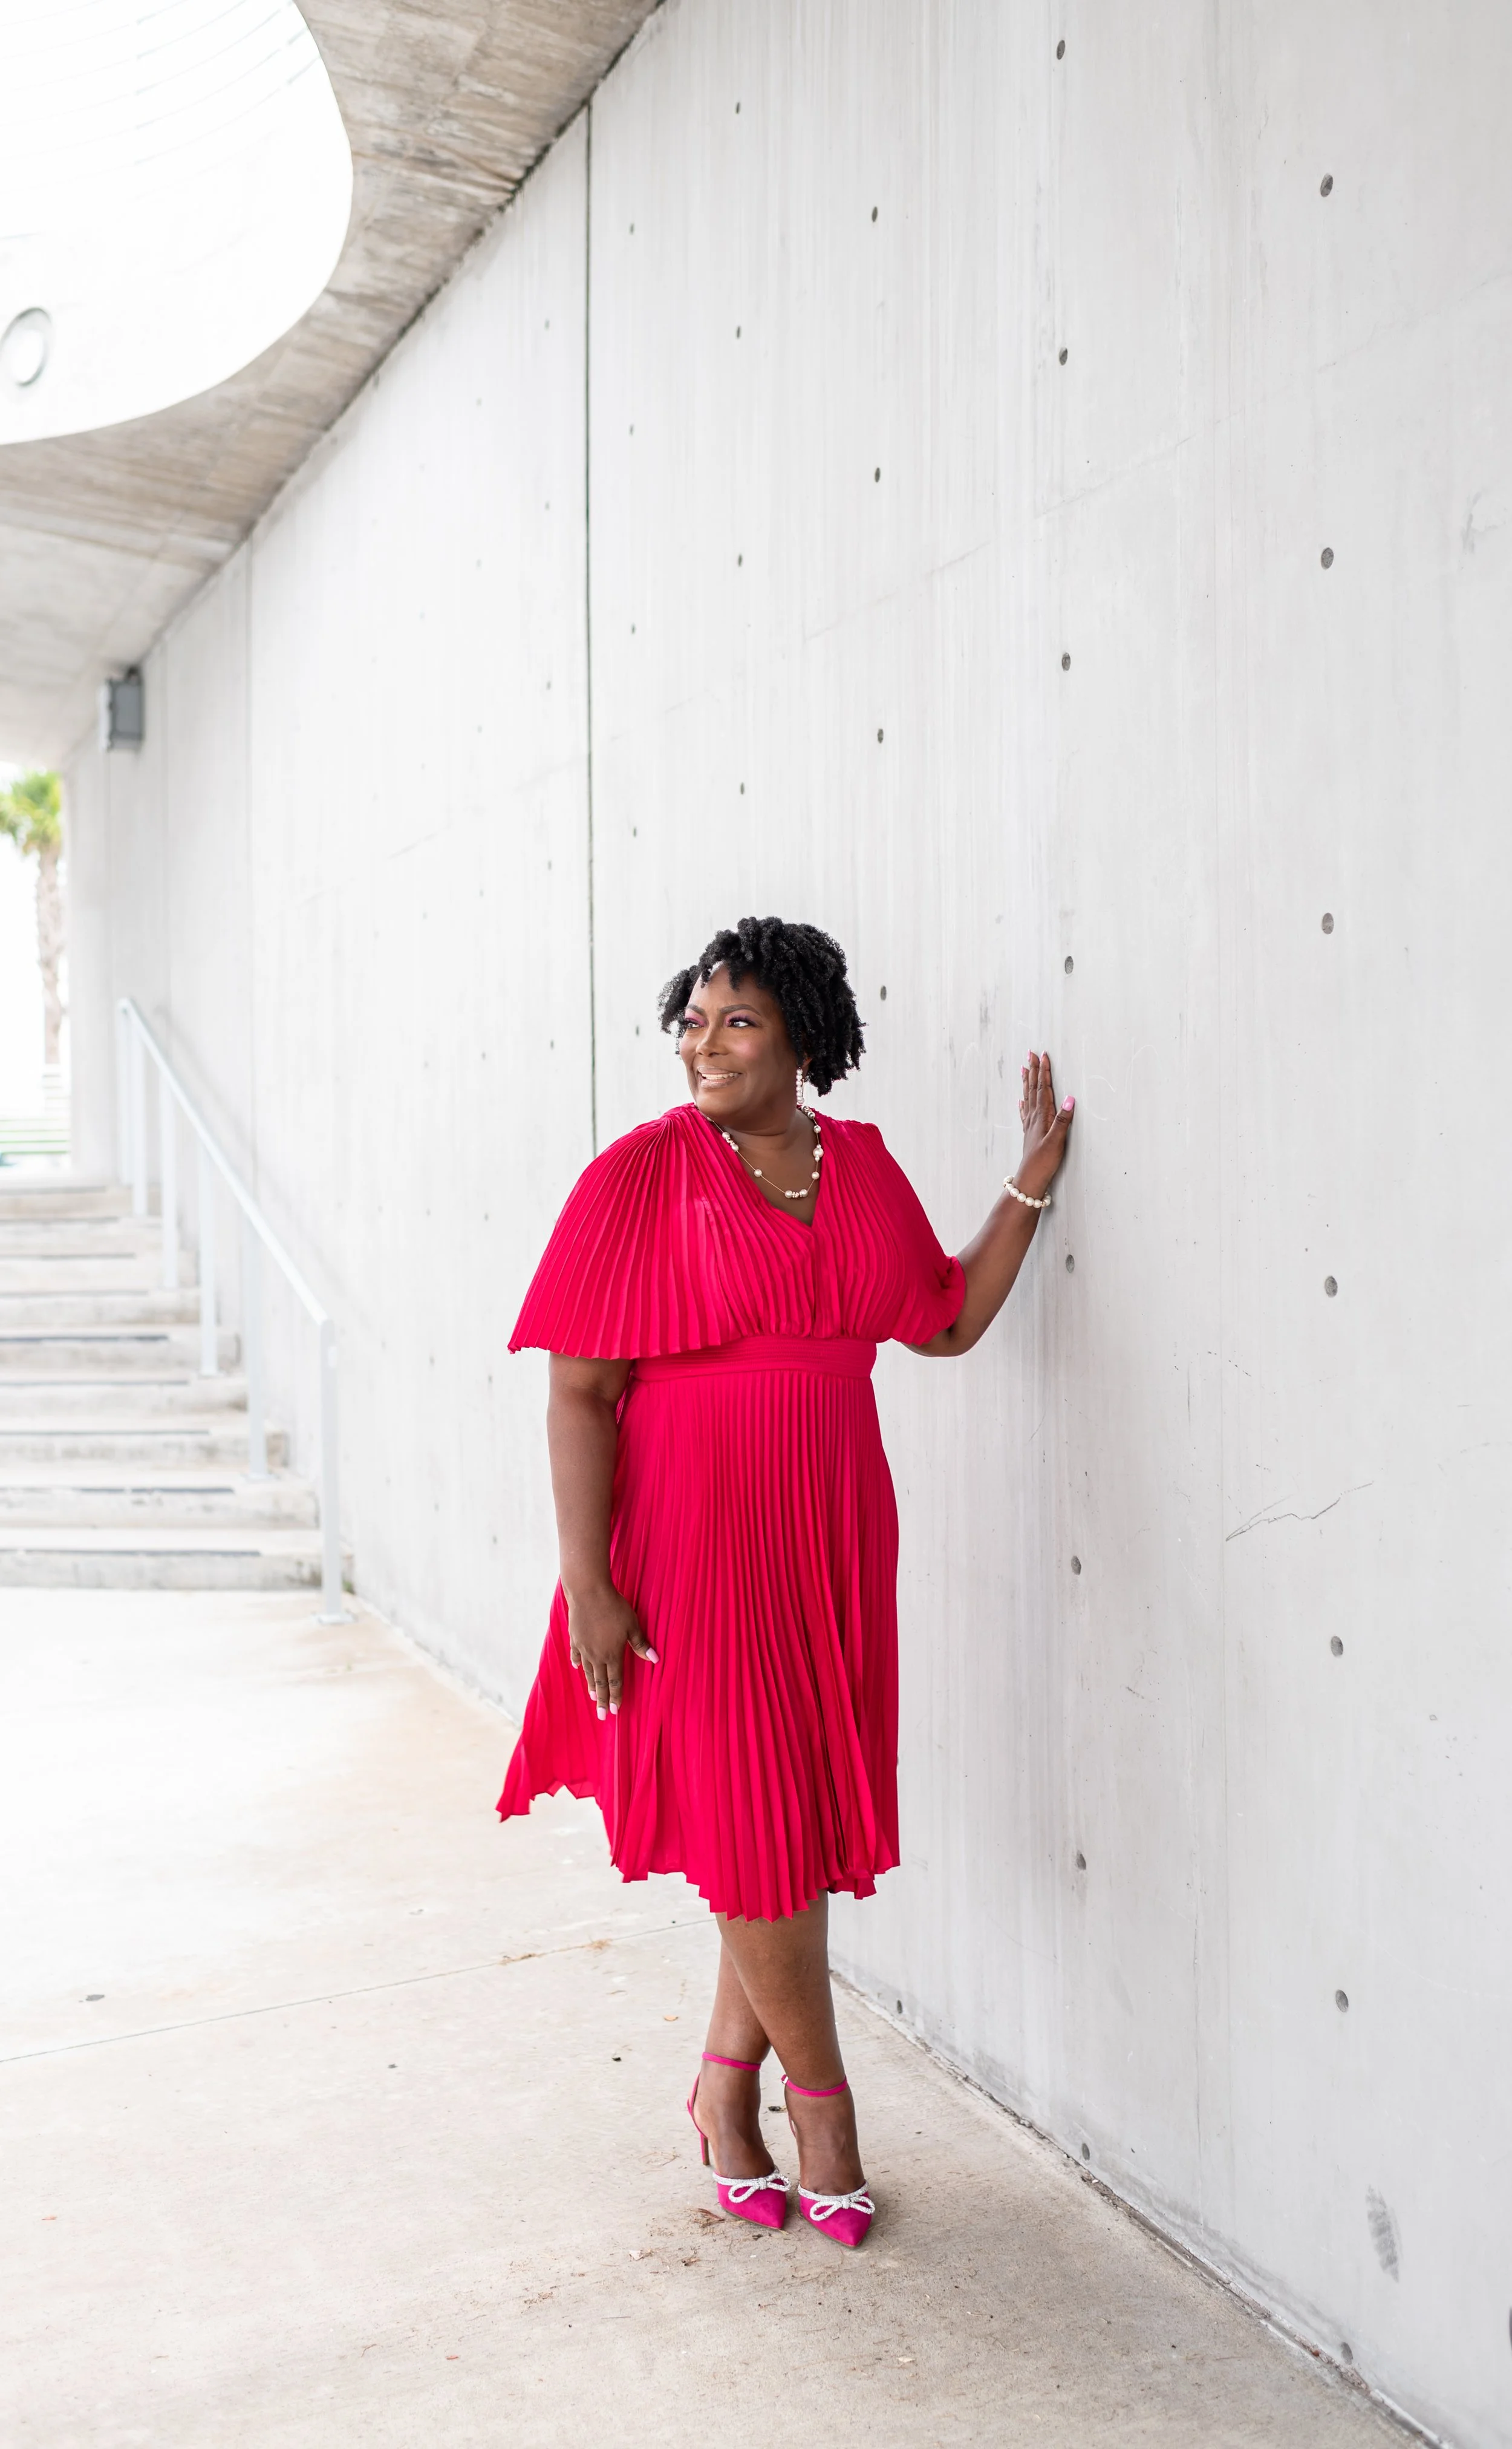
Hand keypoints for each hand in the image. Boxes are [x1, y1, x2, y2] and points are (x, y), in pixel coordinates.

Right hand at [565, 1582, 656, 1717]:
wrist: (588, 1592)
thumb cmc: (613, 1607)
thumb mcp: (632, 1625)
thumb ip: (641, 1645)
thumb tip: (656, 1660)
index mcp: (612, 1654)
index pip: (615, 1681)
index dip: (616, 1696)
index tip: (616, 1711)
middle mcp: (596, 1655)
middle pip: (600, 1682)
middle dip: (602, 1700)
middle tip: (602, 1716)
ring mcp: (583, 1647)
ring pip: (587, 1671)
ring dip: (590, 1685)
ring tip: (592, 1697)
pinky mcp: (574, 1637)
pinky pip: (576, 1654)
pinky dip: (578, 1663)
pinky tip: (577, 1668)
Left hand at [1014, 1050, 1074, 1200]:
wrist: (1030, 1179)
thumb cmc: (1044, 1162)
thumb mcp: (1057, 1141)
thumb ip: (1063, 1120)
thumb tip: (1069, 1098)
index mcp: (1042, 1117)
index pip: (1043, 1089)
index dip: (1044, 1071)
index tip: (1043, 1055)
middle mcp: (1034, 1118)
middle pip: (1033, 1089)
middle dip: (1033, 1071)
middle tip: (1030, 1054)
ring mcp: (1030, 1125)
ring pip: (1028, 1097)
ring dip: (1027, 1082)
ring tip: (1023, 1069)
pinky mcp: (1029, 1133)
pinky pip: (1026, 1112)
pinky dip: (1024, 1103)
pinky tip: (1021, 1100)